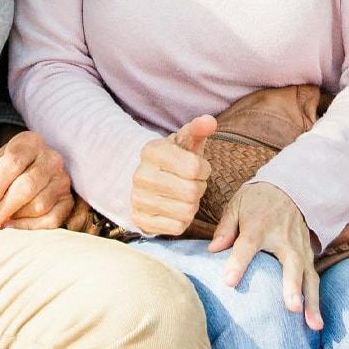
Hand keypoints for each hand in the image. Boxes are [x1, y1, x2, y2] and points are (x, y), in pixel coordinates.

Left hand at [0, 128, 75, 231]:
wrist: (29, 175)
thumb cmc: (5, 171)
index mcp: (30, 143)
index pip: (13, 163)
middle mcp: (51, 159)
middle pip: (26, 187)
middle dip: (2, 209)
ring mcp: (62, 180)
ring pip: (39, 205)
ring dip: (15, 218)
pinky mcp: (68, 201)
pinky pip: (51, 220)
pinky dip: (29, 227)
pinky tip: (13, 226)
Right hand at [130, 115, 216, 235]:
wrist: (149, 179)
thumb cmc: (175, 158)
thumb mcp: (186, 141)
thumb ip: (199, 129)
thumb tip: (210, 121)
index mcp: (152, 150)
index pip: (193, 167)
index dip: (203, 169)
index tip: (198, 168)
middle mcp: (141, 175)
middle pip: (191, 191)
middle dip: (199, 187)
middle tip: (193, 183)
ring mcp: (138, 199)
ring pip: (186, 211)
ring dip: (193, 205)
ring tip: (185, 195)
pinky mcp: (140, 220)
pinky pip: (177, 227)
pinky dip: (183, 220)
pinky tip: (176, 208)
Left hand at [209, 180, 322, 330]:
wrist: (288, 187)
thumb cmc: (257, 201)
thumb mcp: (237, 205)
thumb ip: (225, 228)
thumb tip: (213, 251)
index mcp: (259, 225)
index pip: (248, 244)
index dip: (238, 262)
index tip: (229, 282)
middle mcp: (283, 237)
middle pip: (290, 262)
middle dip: (292, 285)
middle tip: (292, 307)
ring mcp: (299, 246)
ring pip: (308, 275)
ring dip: (311, 300)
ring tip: (312, 324)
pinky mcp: (308, 254)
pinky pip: (313, 278)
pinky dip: (316, 300)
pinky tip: (315, 322)